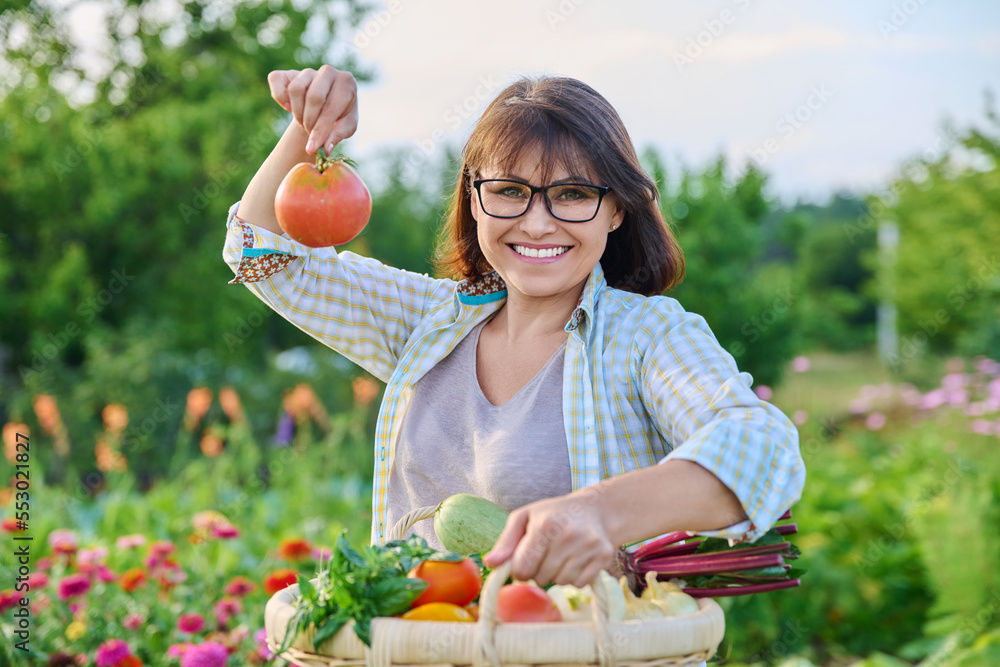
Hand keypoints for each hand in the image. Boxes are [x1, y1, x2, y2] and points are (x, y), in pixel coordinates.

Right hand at [267, 65, 358, 154]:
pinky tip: (289, 108)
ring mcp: (308, 71)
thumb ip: (337, 136)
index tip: (312, 148)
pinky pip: (276, 81)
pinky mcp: (289, 73)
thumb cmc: (340, 116)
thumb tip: (324, 149)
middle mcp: (328, 71)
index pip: (330, 109)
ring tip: (305, 122)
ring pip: (296, 90)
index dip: (320, 131)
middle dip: (310, 121)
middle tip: (310, 131)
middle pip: (314, 97)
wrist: (326, 104)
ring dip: (298, 113)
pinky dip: (281, 98)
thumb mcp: (346, 127)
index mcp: (346, 82)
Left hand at [482, 493, 616, 587]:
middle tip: (545, 554)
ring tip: (561, 555)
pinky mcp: (603, 556)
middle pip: (540, 578)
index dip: (519, 569)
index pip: (522, 568)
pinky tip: (575, 559)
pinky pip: (579, 584)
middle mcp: (569, 536)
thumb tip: (490, 563)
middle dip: (538, 571)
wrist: (594, 508)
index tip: (524, 560)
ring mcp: (588, 546)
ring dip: (556, 575)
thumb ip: (506, 541)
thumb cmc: (553, 514)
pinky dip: (574, 577)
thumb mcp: (525, 518)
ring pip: (560, 582)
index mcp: (545, 525)